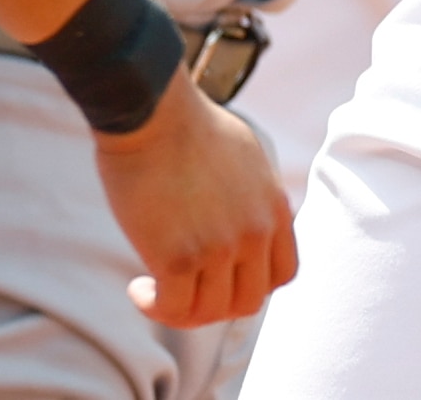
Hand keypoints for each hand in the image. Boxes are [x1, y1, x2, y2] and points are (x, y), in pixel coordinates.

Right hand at [91, 72, 296, 327]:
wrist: (152, 109)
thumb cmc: (186, 123)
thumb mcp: (245, 155)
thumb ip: (253, 195)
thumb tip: (241, 218)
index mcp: (274, 206)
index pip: (282, 273)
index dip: (251, 284)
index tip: (221, 277)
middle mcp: (254, 231)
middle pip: (248, 300)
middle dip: (216, 302)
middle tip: (185, 288)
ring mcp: (219, 248)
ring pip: (211, 311)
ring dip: (182, 309)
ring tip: (155, 290)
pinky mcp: (179, 258)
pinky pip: (174, 308)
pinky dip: (156, 307)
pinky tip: (138, 290)